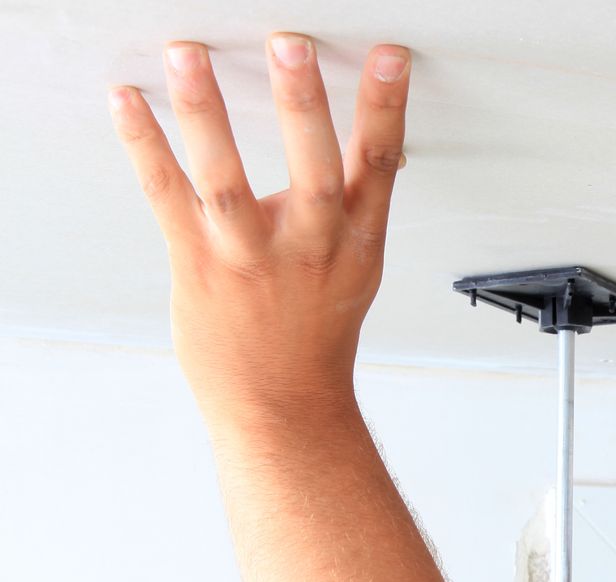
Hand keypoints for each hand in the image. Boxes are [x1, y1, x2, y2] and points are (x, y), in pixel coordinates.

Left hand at [109, 36, 410, 420]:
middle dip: (303, 105)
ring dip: (205, 115)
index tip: (388, 58)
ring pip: (228, 183)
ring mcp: (250, 260)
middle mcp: (307, 249)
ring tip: (189, 57)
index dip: (386, 108)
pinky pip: (167, 198)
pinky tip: (129, 104)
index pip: (377, 165)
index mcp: (355, 243)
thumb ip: (358, 206)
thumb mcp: (356, 268)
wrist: (282, 404)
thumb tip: (379, 148)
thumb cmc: (314, 336)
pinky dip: (144, 146)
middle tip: (292, 47)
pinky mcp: (199, 267)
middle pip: (311, 170)